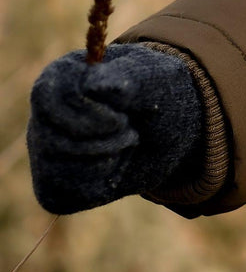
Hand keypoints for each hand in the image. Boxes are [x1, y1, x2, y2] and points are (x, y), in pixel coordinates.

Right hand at [26, 44, 203, 213]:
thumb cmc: (157, 93)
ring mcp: (46, 148)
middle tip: (131, 131)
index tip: (123, 118)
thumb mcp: (155, 77)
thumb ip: (126, 78)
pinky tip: (117, 165)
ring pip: (58, 170)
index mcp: (61, 76)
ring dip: (106, 161)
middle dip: (102, 141)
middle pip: (50, 140)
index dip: (88, 113)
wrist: (173, 126)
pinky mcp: (55, 181)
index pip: (46, 97)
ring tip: (127, 143)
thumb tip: (94, 86)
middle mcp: (45, 113)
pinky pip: (65, 195)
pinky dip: (101, 184)